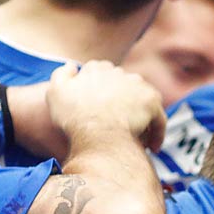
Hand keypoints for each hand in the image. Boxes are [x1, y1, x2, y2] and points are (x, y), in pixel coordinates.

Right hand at [46, 61, 166, 148]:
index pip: (103, 75)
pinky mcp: (151, 100)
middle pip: (123, 86)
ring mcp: (136, 84)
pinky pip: (157, 117)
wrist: (97, 133)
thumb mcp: (55, 92)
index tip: (100, 108)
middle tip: (119, 125)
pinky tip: (152, 147)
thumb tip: (72, 66)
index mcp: (96, 69)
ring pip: (141, 100)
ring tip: (137, 138)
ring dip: (140, 115)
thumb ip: (61, 75)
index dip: (102, 93)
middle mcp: (118, 72)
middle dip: (122, 101)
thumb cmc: (74, 117)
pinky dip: (156, 131)